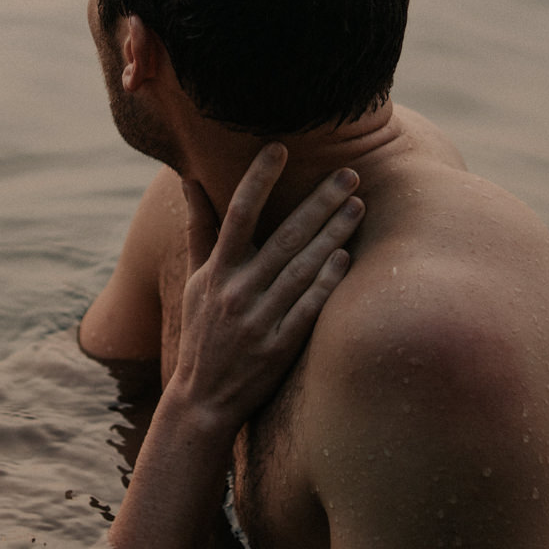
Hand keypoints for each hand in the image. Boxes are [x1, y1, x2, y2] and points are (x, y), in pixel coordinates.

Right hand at [166, 145, 361, 434]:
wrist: (203, 400)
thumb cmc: (202, 331)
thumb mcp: (196, 280)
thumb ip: (200, 229)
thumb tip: (189, 179)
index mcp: (217, 271)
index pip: (238, 214)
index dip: (258, 179)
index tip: (279, 148)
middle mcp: (237, 291)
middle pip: (284, 237)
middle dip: (319, 203)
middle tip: (349, 174)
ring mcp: (260, 320)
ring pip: (303, 268)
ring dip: (333, 235)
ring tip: (358, 206)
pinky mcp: (281, 347)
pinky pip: (309, 307)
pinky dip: (327, 280)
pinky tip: (346, 256)